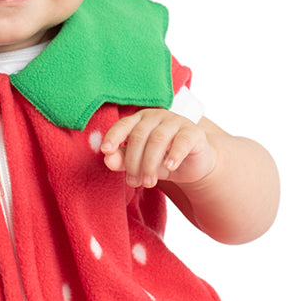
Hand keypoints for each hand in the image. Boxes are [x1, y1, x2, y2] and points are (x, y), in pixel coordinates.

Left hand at [99, 109, 215, 188]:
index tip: (106, 151)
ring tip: (148, 183)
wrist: (193, 165)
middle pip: (139, 136)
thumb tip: (107, 159)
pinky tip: (169, 167)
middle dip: (133, 162)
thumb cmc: (162, 160)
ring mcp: (176, 122)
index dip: (113, 137)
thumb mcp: (140, 163)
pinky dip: (174, 155)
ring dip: (150, 163)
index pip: (123, 125)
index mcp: (139, 120)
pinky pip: (182, 141)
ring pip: (158, 139)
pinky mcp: (193, 132)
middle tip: (134, 183)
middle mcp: (156, 117)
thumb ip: (122, 160)